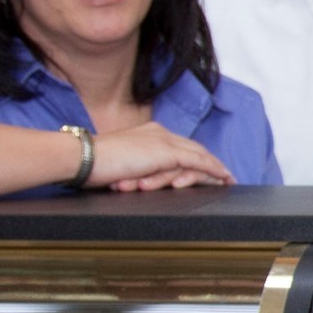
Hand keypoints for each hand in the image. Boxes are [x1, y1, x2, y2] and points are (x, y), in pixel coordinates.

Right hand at [89, 123, 233, 192]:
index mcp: (147, 134)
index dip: (194, 156)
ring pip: (198, 155)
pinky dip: (212, 169)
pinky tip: (223, 177)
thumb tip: (141, 179)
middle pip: (193, 148)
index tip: (205, 167)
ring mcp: (163, 142)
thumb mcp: (121, 165)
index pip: (178, 145)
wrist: (83, 158)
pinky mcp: (165, 153)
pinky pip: (197, 162)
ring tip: (228, 179)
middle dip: (211, 161)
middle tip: (226, 175)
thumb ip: (136, 168)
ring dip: (215, 168)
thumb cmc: (94, 165)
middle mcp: (158, 133)